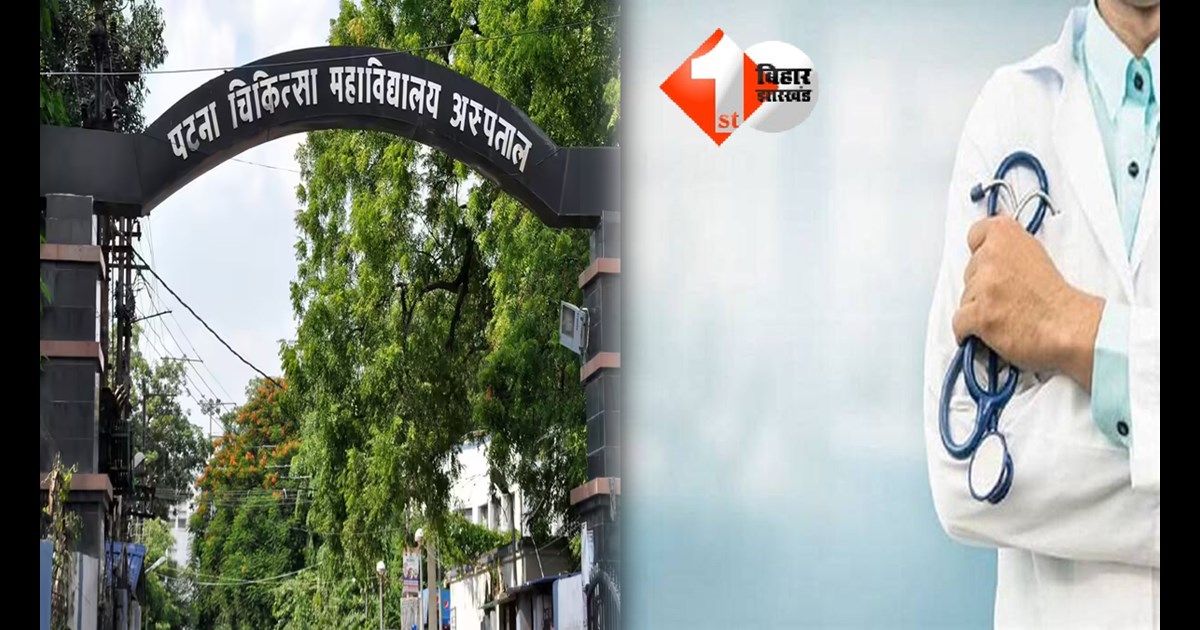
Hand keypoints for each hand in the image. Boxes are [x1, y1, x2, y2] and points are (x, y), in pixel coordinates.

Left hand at [952, 216, 1104, 390]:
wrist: (1070, 327)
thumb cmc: (1058, 299)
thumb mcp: (1035, 256)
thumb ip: (1009, 251)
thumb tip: (991, 253)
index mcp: (1006, 235)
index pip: (976, 234)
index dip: (981, 251)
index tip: (987, 262)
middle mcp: (991, 256)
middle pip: (969, 271)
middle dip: (983, 286)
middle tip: (1007, 297)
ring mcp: (984, 286)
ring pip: (964, 298)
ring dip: (979, 309)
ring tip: (1006, 315)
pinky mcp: (979, 314)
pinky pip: (959, 323)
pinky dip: (969, 331)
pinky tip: (988, 332)